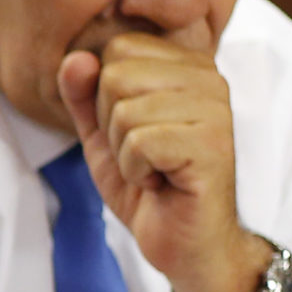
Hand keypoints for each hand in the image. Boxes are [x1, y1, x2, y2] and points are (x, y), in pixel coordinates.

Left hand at [59, 36, 269, 291]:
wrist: (185, 243)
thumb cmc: (148, 185)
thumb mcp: (101, 134)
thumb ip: (83, 94)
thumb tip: (75, 58)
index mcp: (186, 66)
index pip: (119, 48)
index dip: (105, 97)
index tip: (133, 131)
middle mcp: (209, 77)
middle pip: (117, 75)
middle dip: (111, 125)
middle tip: (143, 155)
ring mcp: (215, 109)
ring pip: (125, 111)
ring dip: (125, 152)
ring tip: (155, 169)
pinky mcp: (212, 144)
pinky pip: (140, 142)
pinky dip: (136, 171)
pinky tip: (161, 183)